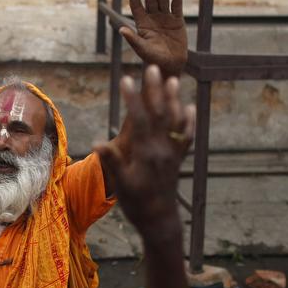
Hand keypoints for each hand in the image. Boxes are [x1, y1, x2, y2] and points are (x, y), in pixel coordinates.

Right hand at [94, 66, 194, 239]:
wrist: (159, 220)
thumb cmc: (137, 204)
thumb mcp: (121, 185)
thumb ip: (112, 163)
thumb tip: (97, 143)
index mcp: (147, 153)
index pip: (139, 119)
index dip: (132, 97)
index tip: (126, 78)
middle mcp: (163, 149)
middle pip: (160, 113)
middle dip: (156, 89)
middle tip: (153, 68)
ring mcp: (173, 153)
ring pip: (176, 121)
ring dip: (174, 99)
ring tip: (174, 80)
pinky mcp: (178, 159)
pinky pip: (186, 136)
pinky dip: (188, 121)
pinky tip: (189, 108)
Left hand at [119, 0, 186, 77]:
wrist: (171, 64)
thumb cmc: (153, 58)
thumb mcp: (142, 49)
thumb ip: (133, 39)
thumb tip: (121, 30)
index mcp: (142, 23)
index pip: (137, 6)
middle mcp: (153, 17)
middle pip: (151, 0)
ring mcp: (165, 17)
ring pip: (163, 0)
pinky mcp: (177, 20)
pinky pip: (177, 6)